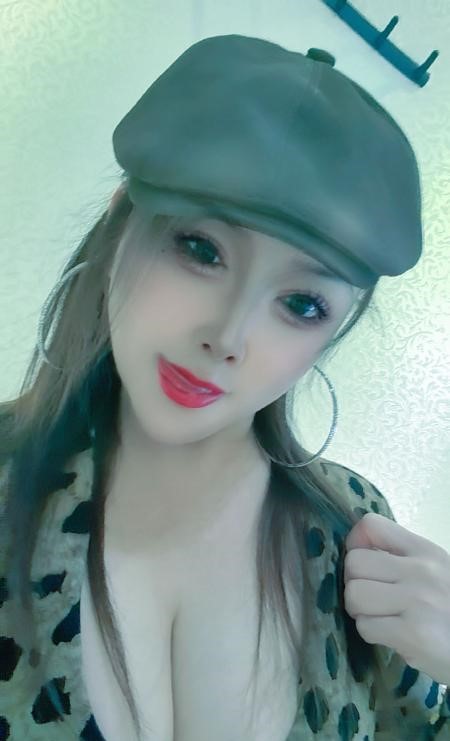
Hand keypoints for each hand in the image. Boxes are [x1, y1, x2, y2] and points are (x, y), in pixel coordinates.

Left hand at [343, 512, 449, 684]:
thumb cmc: (449, 610)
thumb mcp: (434, 572)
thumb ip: (400, 560)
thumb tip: (356, 553)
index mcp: (424, 551)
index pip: (371, 525)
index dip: (355, 544)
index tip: (364, 566)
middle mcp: (421, 570)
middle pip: (354, 562)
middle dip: (354, 584)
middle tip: (372, 600)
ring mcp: (417, 600)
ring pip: (354, 594)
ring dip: (360, 611)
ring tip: (381, 618)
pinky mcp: (412, 633)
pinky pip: (365, 626)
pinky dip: (372, 634)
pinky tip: (393, 637)